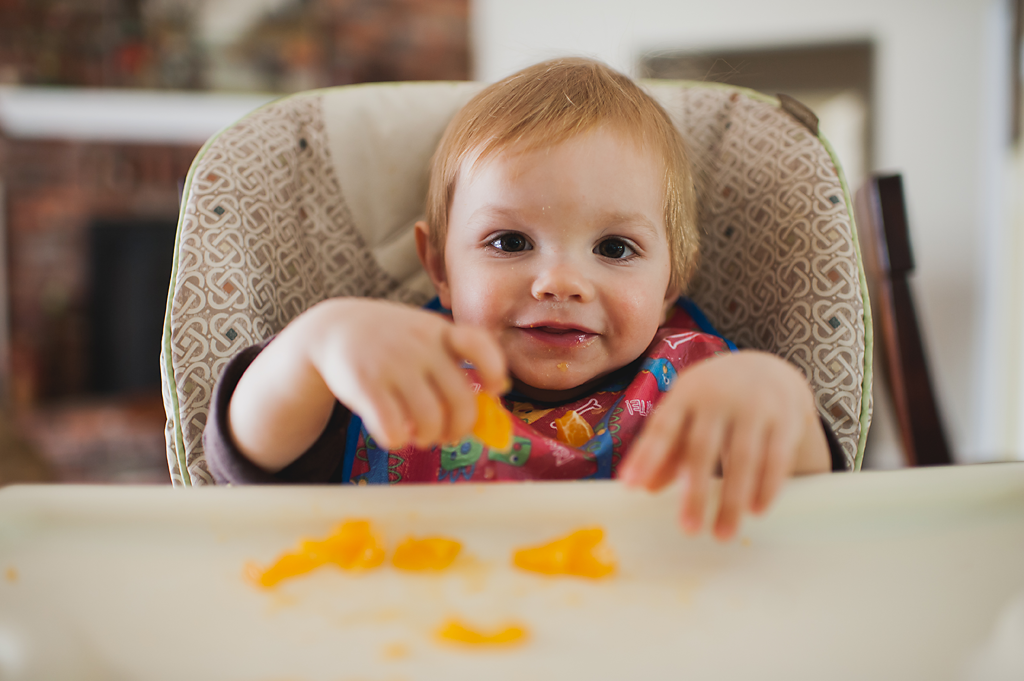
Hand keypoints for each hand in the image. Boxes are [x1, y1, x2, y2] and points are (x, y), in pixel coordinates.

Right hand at [305, 298, 506, 448]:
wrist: (334, 327)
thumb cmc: (391, 340)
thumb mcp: (425, 335)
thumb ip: (457, 359)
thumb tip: (499, 390)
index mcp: (440, 332)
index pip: (479, 345)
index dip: (494, 370)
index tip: (492, 389)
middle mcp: (420, 347)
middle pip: (461, 402)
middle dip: (458, 429)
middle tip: (447, 434)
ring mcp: (393, 365)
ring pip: (430, 422)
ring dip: (429, 438)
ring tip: (420, 435)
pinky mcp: (366, 386)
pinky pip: (393, 429)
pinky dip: (397, 440)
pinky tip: (393, 433)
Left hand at [618, 350, 829, 540]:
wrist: (767, 365)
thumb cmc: (714, 398)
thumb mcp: (687, 412)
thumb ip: (667, 448)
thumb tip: (644, 488)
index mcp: (688, 393)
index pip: (664, 427)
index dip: (647, 456)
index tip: (632, 488)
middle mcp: (719, 396)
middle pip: (702, 447)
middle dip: (695, 491)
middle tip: (688, 529)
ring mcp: (755, 405)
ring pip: (742, 457)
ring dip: (732, 499)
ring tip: (723, 534)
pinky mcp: (785, 418)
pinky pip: (776, 457)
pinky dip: (767, 486)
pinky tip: (756, 512)